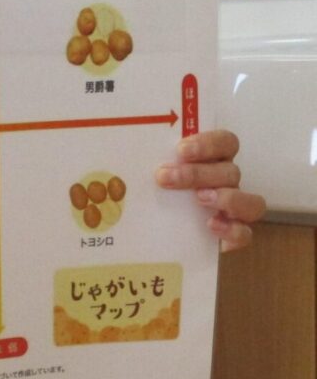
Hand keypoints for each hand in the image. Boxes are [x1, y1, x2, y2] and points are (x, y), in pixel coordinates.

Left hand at [155, 130, 265, 251]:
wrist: (154, 232)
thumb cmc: (157, 192)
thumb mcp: (152, 173)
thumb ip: (152, 162)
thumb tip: (127, 156)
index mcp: (213, 160)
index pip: (226, 142)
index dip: (208, 143)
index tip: (181, 150)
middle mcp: (227, 182)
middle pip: (231, 171)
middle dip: (198, 173)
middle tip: (166, 177)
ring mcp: (234, 209)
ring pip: (250, 201)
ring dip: (227, 198)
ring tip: (198, 199)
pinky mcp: (233, 236)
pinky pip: (245, 233)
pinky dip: (232, 230)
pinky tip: (210, 226)